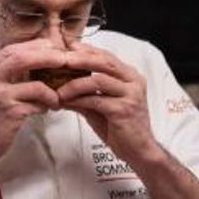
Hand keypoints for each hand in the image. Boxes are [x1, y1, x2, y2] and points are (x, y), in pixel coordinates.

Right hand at [0, 39, 64, 169]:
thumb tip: (22, 67)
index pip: (10, 50)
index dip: (32, 47)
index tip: (49, 47)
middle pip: (23, 57)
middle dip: (47, 56)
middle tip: (64, 59)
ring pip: (36, 85)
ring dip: (51, 91)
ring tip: (56, 98)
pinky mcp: (10, 113)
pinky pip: (37, 104)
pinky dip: (45, 106)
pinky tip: (46, 110)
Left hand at [56, 42, 159, 166]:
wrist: (139, 151)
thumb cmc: (120, 128)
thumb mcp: (100, 107)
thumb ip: (85, 94)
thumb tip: (60, 86)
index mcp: (130, 76)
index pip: (106, 56)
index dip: (86, 50)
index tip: (67, 47)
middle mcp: (133, 82)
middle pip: (104, 62)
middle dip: (80, 58)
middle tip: (60, 59)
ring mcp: (130, 95)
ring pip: (99, 80)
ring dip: (75, 84)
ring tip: (58, 90)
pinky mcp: (124, 110)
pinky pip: (97, 100)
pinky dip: (79, 100)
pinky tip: (66, 103)